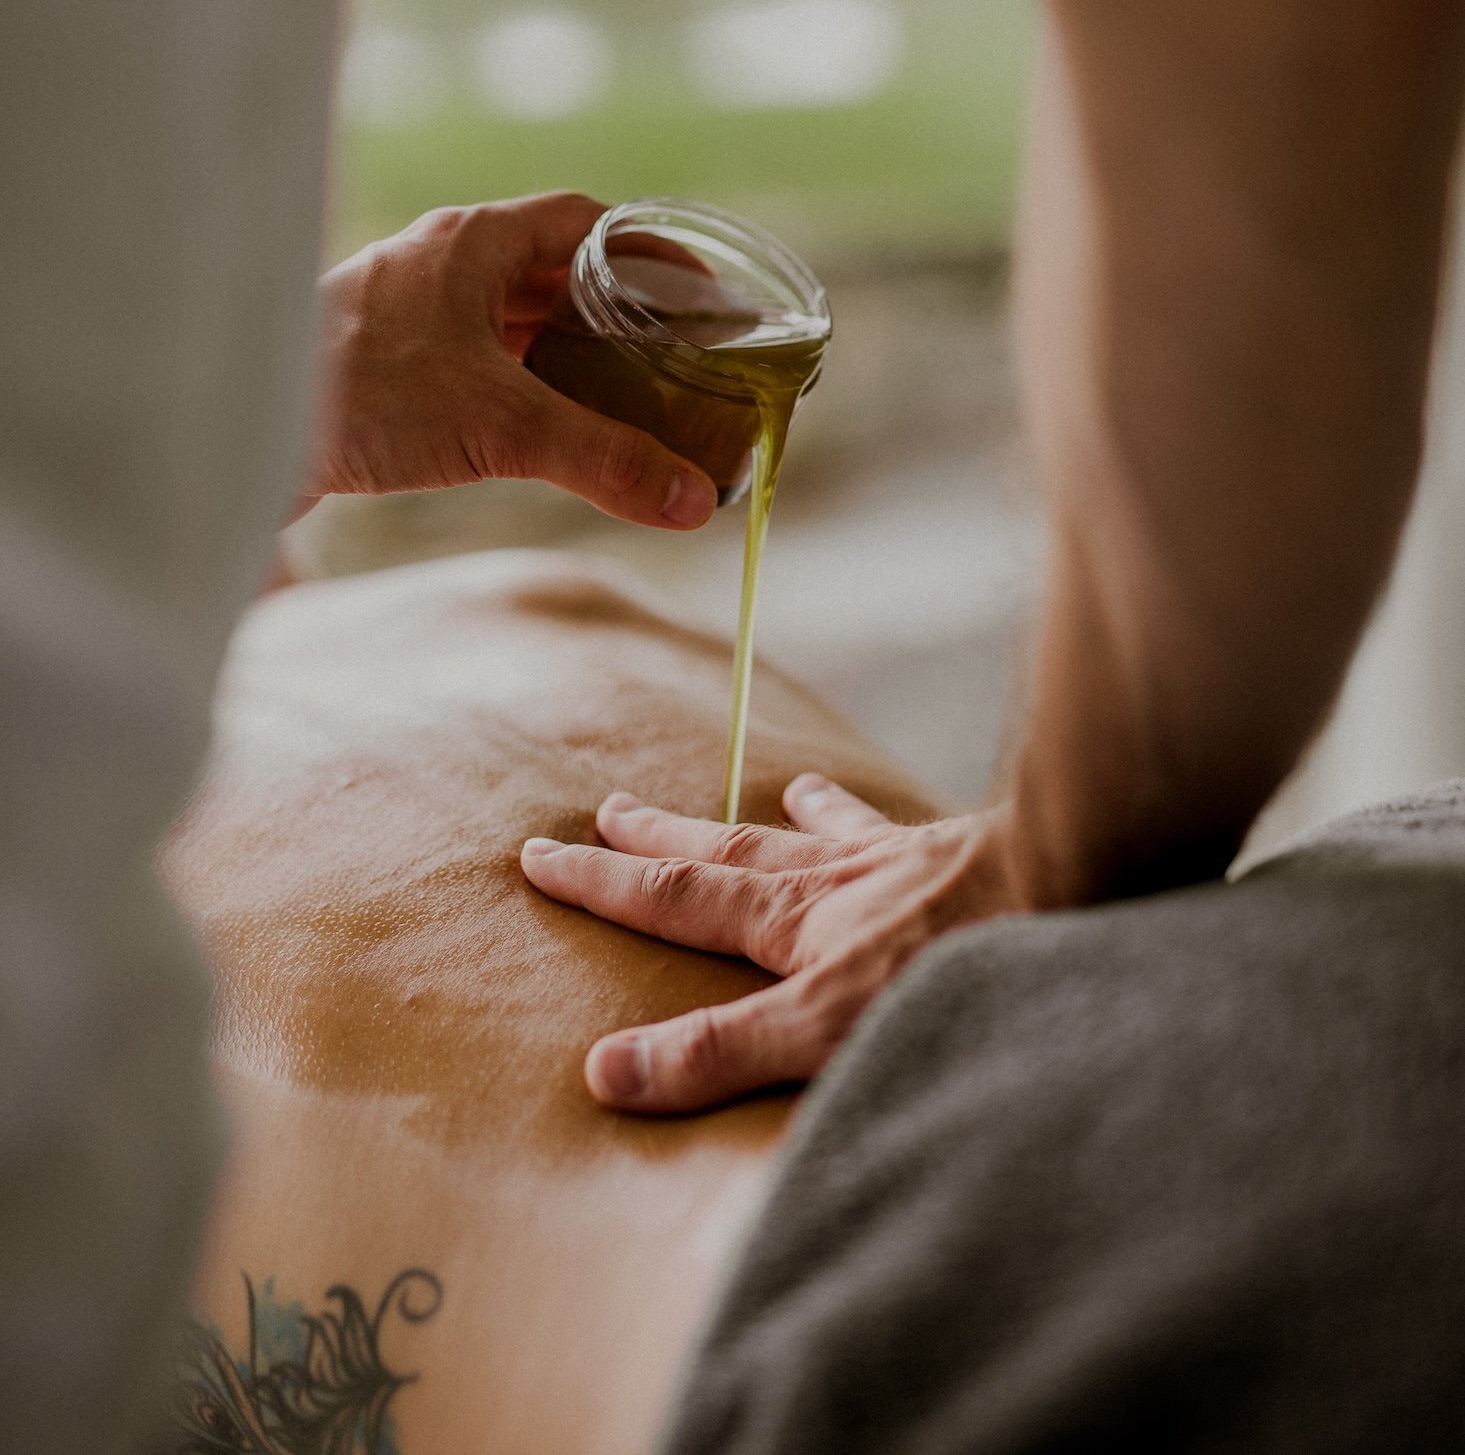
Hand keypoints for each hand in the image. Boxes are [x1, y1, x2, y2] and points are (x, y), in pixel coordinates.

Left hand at [296, 192, 717, 528]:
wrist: (233, 429)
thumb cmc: (360, 396)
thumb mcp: (503, 425)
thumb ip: (603, 458)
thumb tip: (694, 500)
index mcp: (472, 241)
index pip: (583, 220)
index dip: (645, 251)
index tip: (693, 290)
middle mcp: (438, 262)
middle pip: (549, 269)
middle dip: (614, 310)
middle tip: (670, 352)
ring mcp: (404, 311)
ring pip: (506, 316)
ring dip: (563, 349)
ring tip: (620, 392)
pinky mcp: (378, 360)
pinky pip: (468, 355)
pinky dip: (515, 380)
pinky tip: (536, 423)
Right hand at [520, 775, 1020, 1110]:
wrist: (1078, 893)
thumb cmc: (956, 969)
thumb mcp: (823, 1030)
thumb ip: (719, 1053)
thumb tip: (603, 1074)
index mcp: (795, 927)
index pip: (676, 903)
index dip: (605, 886)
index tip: (541, 858)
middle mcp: (836, 884)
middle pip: (728, 856)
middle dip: (659, 842)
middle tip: (603, 811)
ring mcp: (901, 866)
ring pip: (816, 837)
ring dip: (773, 822)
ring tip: (762, 794)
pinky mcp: (967, 860)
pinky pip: (905, 836)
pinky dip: (878, 824)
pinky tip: (883, 816)